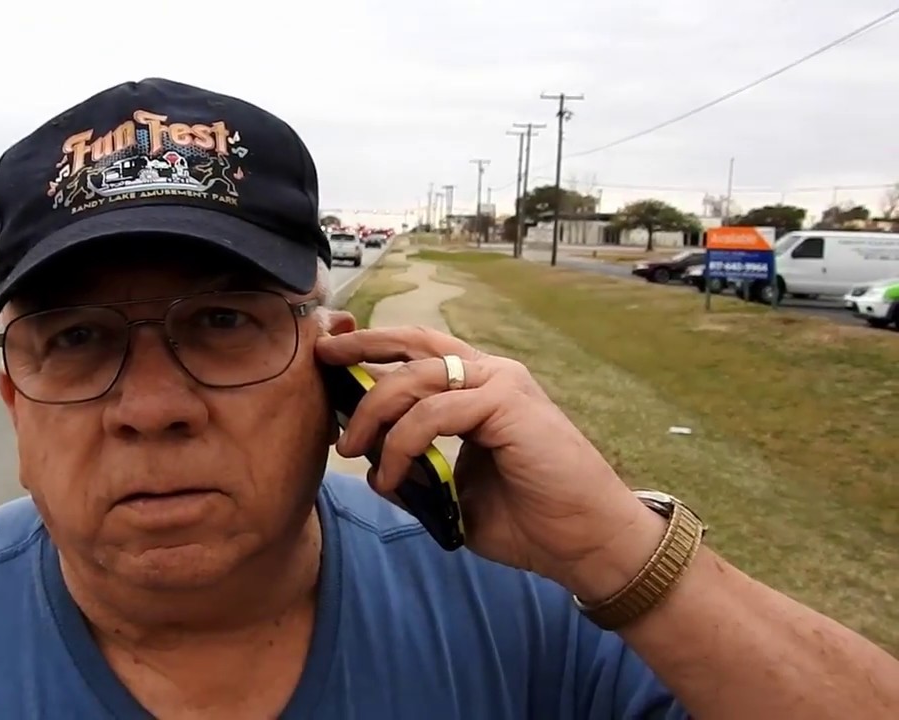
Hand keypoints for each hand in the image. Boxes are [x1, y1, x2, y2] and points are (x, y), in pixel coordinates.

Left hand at [316, 326, 664, 599]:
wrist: (585, 542)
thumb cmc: (530, 520)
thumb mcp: (456, 494)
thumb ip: (418, 472)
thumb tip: (372, 469)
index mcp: (479, 388)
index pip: (419, 352)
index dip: (374, 348)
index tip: (331, 357)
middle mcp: (490, 375)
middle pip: (414, 342)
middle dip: (362, 345)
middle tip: (323, 357)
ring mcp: (501, 384)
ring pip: (416, 378)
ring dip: (373, 413)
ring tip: (349, 449)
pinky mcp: (508, 403)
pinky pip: (434, 413)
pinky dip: (402, 443)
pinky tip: (392, 475)